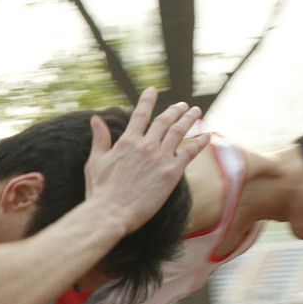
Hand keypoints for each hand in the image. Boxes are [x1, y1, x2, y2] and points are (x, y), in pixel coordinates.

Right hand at [82, 88, 207, 233]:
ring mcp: (160, 158)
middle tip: (182, 105)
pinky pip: (190, 153)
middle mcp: (146, 145)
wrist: (110, 213)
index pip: (140, 114)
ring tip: (196, 111)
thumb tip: (96, 119)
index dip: (147, 100)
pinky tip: (207, 135)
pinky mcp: (172, 173)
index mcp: (127, 141)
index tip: (152, 90)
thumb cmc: (100, 191)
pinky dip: (200, 142)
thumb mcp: (95, 162)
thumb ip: (100, 139)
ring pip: (179, 131)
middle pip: (164, 120)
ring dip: (189, 119)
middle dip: (175, 110)